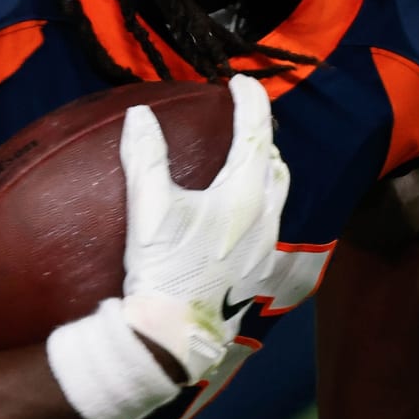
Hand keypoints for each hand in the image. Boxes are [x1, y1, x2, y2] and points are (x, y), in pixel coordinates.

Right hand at [119, 74, 287, 382]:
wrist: (174, 337)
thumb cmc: (163, 270)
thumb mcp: (149, 209)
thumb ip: (145, 156)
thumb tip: (140, 114)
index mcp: (244, 195)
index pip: (256, 133)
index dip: (251, 101)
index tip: (240, 80)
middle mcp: (266, 217)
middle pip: (274, 163)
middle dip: (261, 135)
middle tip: (242, 119)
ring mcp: (268, 247)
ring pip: (278, 193)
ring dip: (265, 169)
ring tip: (245, 159)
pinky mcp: (261, 271)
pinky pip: (273, 222)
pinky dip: (262, 200)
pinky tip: (240, 212)